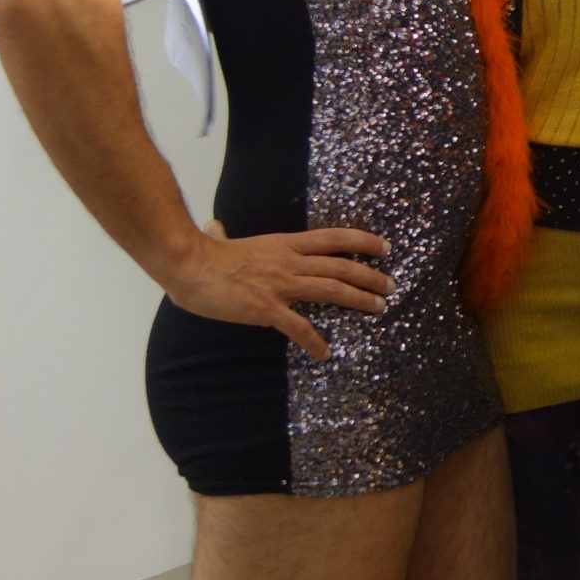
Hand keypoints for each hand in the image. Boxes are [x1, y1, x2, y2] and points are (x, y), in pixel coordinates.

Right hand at [162, 219, 393, 360]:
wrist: (189, 265)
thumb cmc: (203, 254)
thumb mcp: (223, 238)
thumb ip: (223, 234)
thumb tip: (212, 226)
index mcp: (286, 243)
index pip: (335, 239)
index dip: (364, 242)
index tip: (385, 247)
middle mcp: (290, 262)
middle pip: (342, 267)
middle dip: (371, 277)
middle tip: (390, 286)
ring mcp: (281, 285)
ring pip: (332, 290)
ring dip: (360, 299)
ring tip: (379, 307)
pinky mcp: (267, 309)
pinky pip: (298, 327)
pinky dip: (314, 341)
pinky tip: (324, 353)